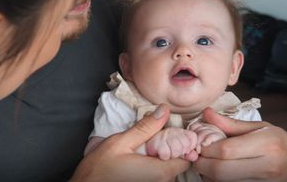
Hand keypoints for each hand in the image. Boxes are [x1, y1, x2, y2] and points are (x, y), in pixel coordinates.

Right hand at [71, 104, 189, 181]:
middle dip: (168, 147)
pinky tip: (138, 157)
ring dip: (159, 155)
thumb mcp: (121, 142)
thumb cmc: (99, 168)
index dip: (181, 142)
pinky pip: (157, 174)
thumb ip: (145, 128)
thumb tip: (164, 111)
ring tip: (142, 146)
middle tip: (151, 136)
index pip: (187, 157)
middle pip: (178, 162)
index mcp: (160, 172)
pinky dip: (153, 163)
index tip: (167, 131)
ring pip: (167, 168)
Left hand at [194, 108, 286, 181]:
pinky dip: (216, 180)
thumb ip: (230, 123)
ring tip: (206, 162)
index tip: (198, 143)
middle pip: (221, 170)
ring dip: (207, 173)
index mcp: (267, 146)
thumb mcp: (258, 128)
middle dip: (202, 163)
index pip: (225, 150)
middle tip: (197, 155)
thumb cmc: (276, 144)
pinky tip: (216, 171)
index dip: (206, 148)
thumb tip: (206, 113)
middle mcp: (266, 167)